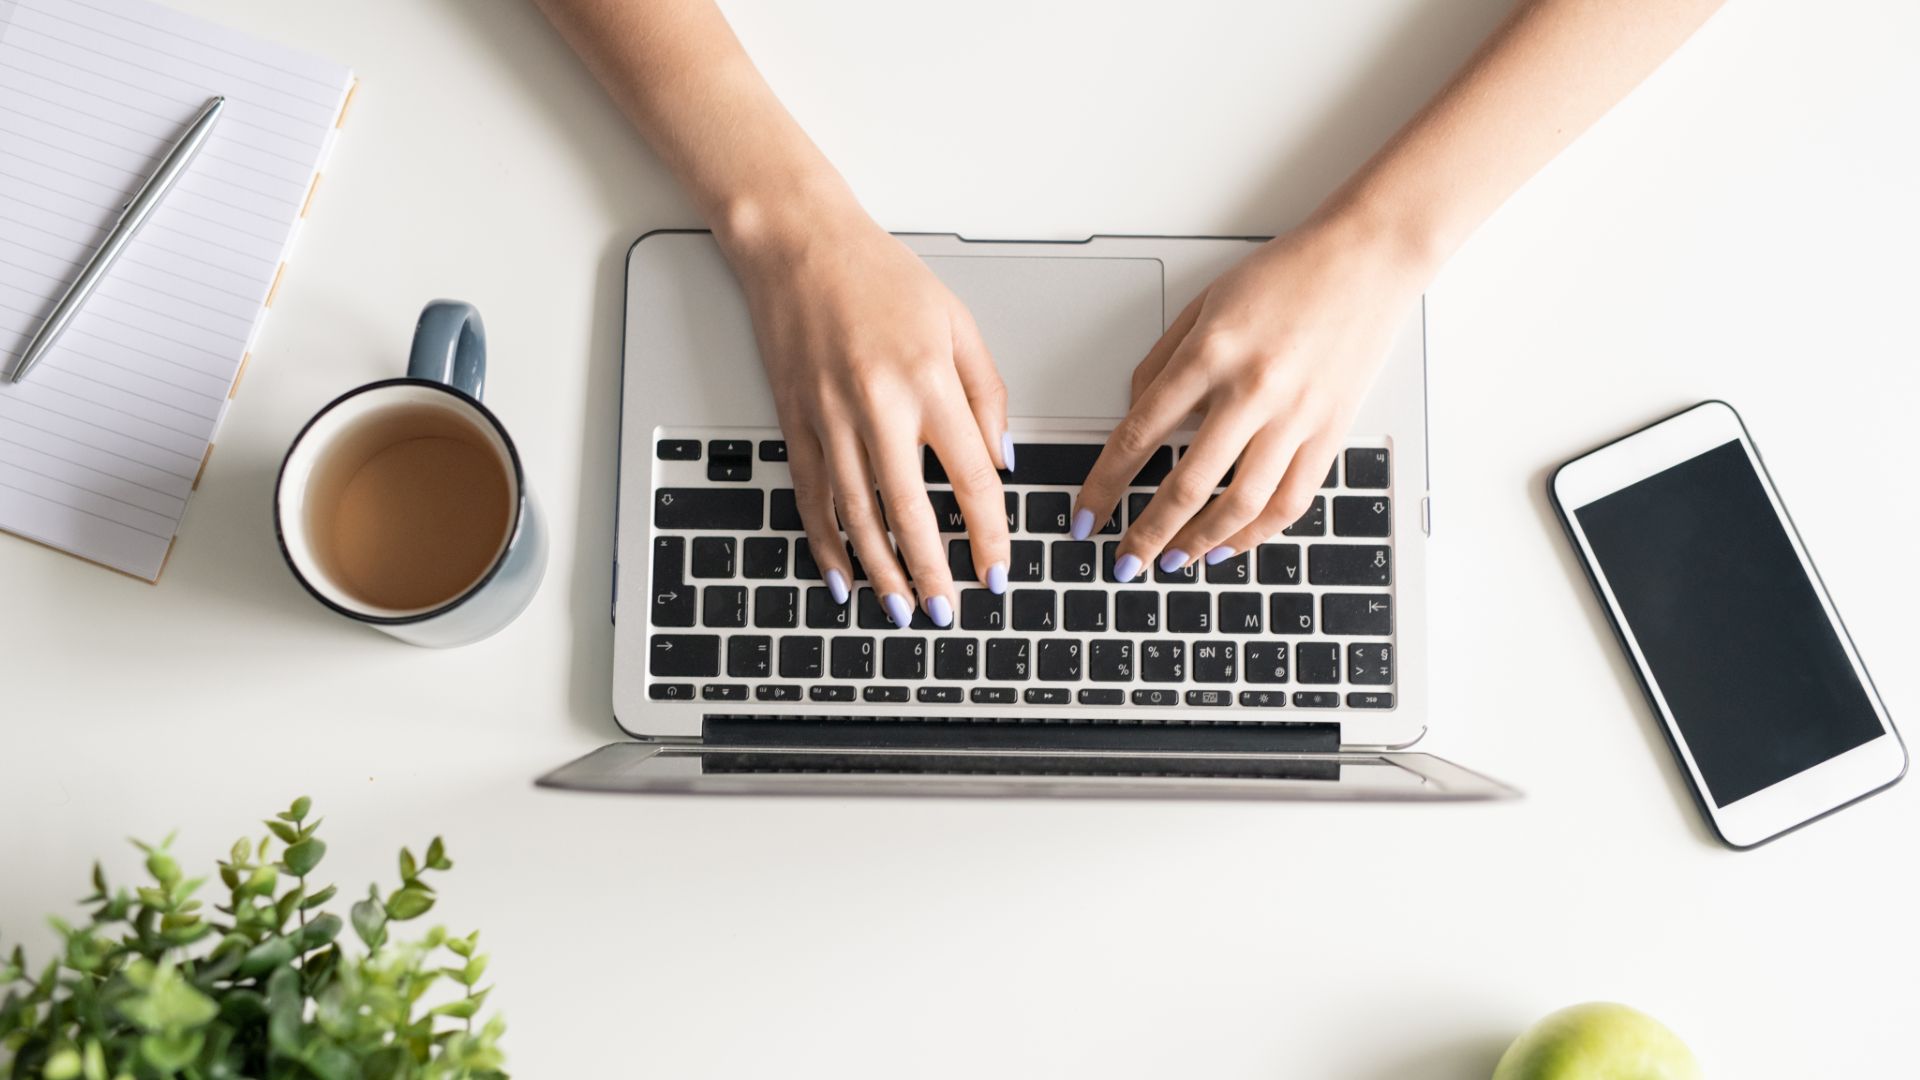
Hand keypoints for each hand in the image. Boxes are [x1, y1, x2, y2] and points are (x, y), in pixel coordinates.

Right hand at [724, 209, 1011, 627]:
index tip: (996, 570)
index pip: (970, 479)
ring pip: (857, 516)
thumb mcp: (959, 323)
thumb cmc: (881, 277)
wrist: (799, 246)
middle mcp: (877, 407)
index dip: (988, 534)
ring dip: (881, 571)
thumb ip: (987, 395)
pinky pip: (812, 498)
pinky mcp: (796, 423)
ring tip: (901, 610)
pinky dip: (825, 543)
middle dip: (932, 573)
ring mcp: (829, 420)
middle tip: (948, 612)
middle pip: (911, 513)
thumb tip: (1002, 464)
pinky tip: (841, 575)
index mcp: (928, 383)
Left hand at [1072, 217, 1427, 576]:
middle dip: (1148, 534)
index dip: (1105, 485)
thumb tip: (1134, 416)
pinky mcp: (1331, 431)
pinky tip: (1230, 546)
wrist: (1367, 259)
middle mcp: (1251, 390)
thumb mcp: (1204, 304)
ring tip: (1173, 563)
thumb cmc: (1286, 275)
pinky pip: (1291, 501)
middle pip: (1186, 484)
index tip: (1087, 516)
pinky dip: (1256, 534)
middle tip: (1125, 561)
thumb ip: (1162, 362)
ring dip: (1200, 544)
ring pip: (1240, 505)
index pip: (1138, 435)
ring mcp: (1295, 416)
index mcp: (1209, 354)